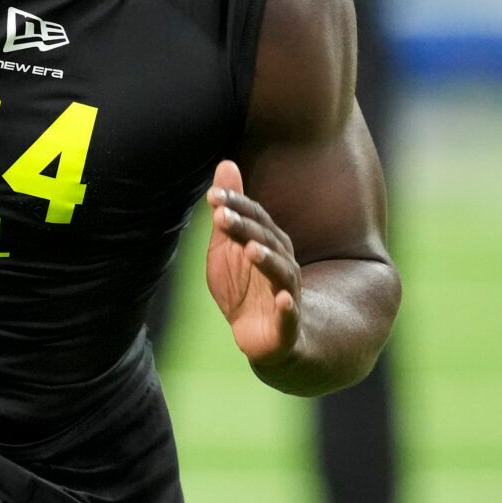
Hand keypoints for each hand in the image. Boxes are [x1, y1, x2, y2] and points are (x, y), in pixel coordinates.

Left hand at [205, 160, 301, 367]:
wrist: (264, 339)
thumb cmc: (245, 289)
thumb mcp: (228, 248)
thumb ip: (228, 211)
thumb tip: (226, 162)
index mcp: (268, 244)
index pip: (254, 219)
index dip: (235, 206)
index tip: (211, 195)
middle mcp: (282, 263)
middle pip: (265, 241)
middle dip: (244, 228)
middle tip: (221, 215)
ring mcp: (287, 293)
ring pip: (281, 274)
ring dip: (267, 260)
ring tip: (251, 250)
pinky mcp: (286, 325)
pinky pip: (290, 315)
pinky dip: (287, 308)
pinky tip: (283, 301)